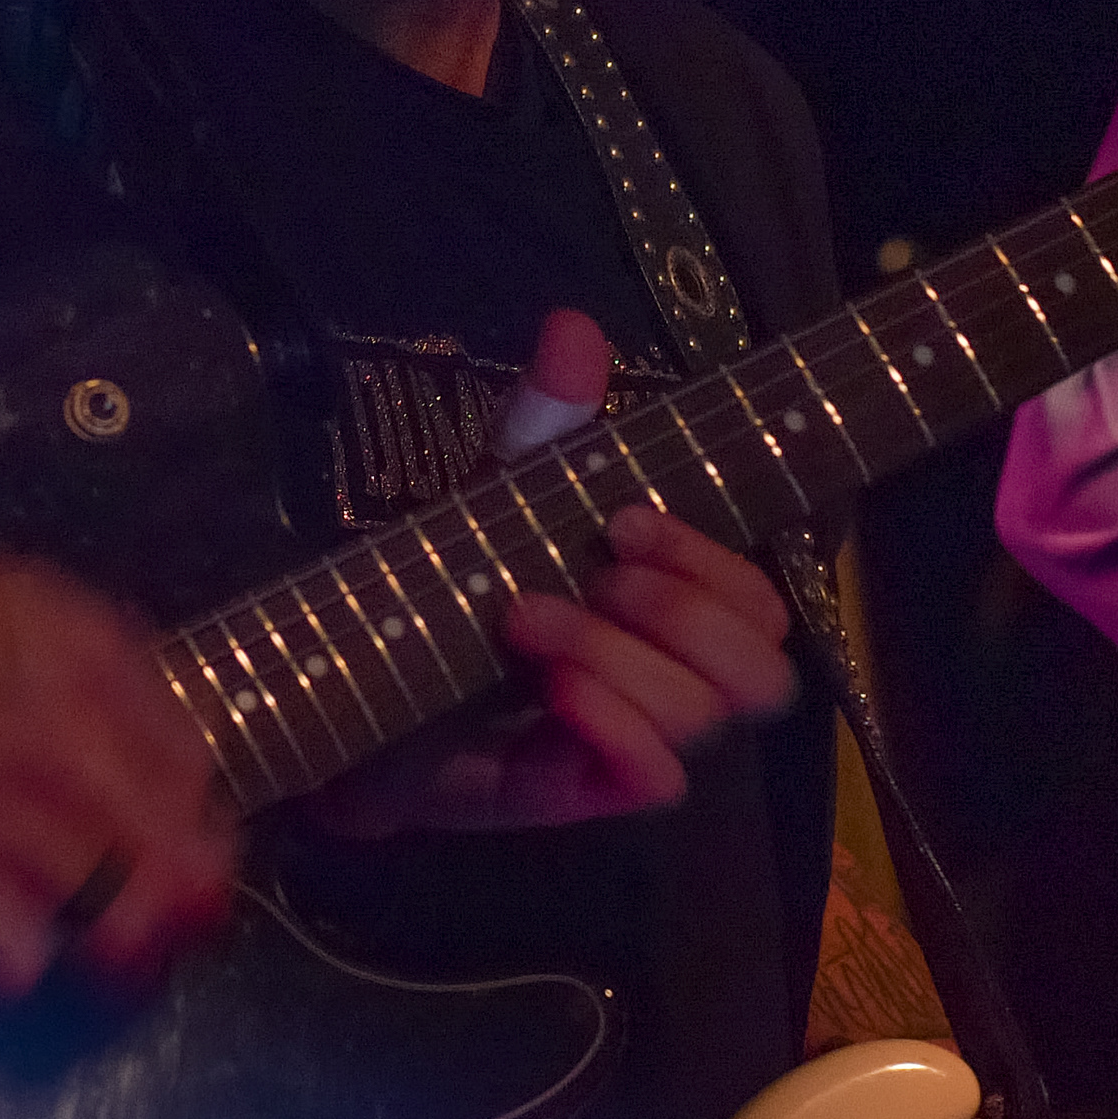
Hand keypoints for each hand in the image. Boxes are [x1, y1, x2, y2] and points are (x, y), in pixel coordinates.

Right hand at [0, 517, 241, 997]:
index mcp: (95, 705)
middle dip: (186, 914)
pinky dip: (30, 962)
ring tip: (109, 937)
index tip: (206, 857)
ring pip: (106, 946)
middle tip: (174, 916)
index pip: (198, 806)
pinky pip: (10, 969)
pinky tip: (22, 930)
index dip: (214, 848)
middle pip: (169, 892)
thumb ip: (139, 696)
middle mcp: (54, 781)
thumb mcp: (64, 616)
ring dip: (123, 950)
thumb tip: (192, 777)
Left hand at [307, 313, 799, 836]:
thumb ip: (547, 421)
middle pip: (764, 670)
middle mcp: (666, 679)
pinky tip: (553, 691)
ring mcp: (629, 740)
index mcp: (668, 609)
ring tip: (524, 620)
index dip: (708, 557)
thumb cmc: (448, 591)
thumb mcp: (499, 497)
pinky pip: (651, 777)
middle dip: (684, 609)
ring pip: (699, 715)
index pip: (758, 601)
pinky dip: (613, 723)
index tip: (622, 517)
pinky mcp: (578, 792)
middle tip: (597, 574)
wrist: (352, 685)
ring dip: (617, 655)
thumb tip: (574, 326)